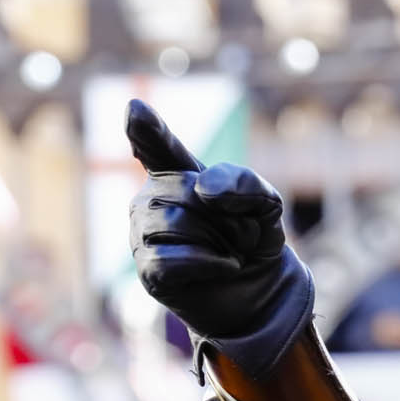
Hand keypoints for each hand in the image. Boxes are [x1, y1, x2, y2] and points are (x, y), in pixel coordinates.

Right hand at [127, 99, 311, 367]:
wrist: (262, 290)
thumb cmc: (254, 238)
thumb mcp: (265, 202)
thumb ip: (243, 182)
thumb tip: (203, 190)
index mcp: (176, 171)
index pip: (156, 144)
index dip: (146, 128)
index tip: (134, 110)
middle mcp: (151, 196)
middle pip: (186, 190)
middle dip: (227, 215)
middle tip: (238, 234)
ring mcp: (143, 234)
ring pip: (178, 223)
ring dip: (221, 240)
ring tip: (228, 250)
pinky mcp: (149, 270)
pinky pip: (176, 258)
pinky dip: (212, 263)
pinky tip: (225, 267)